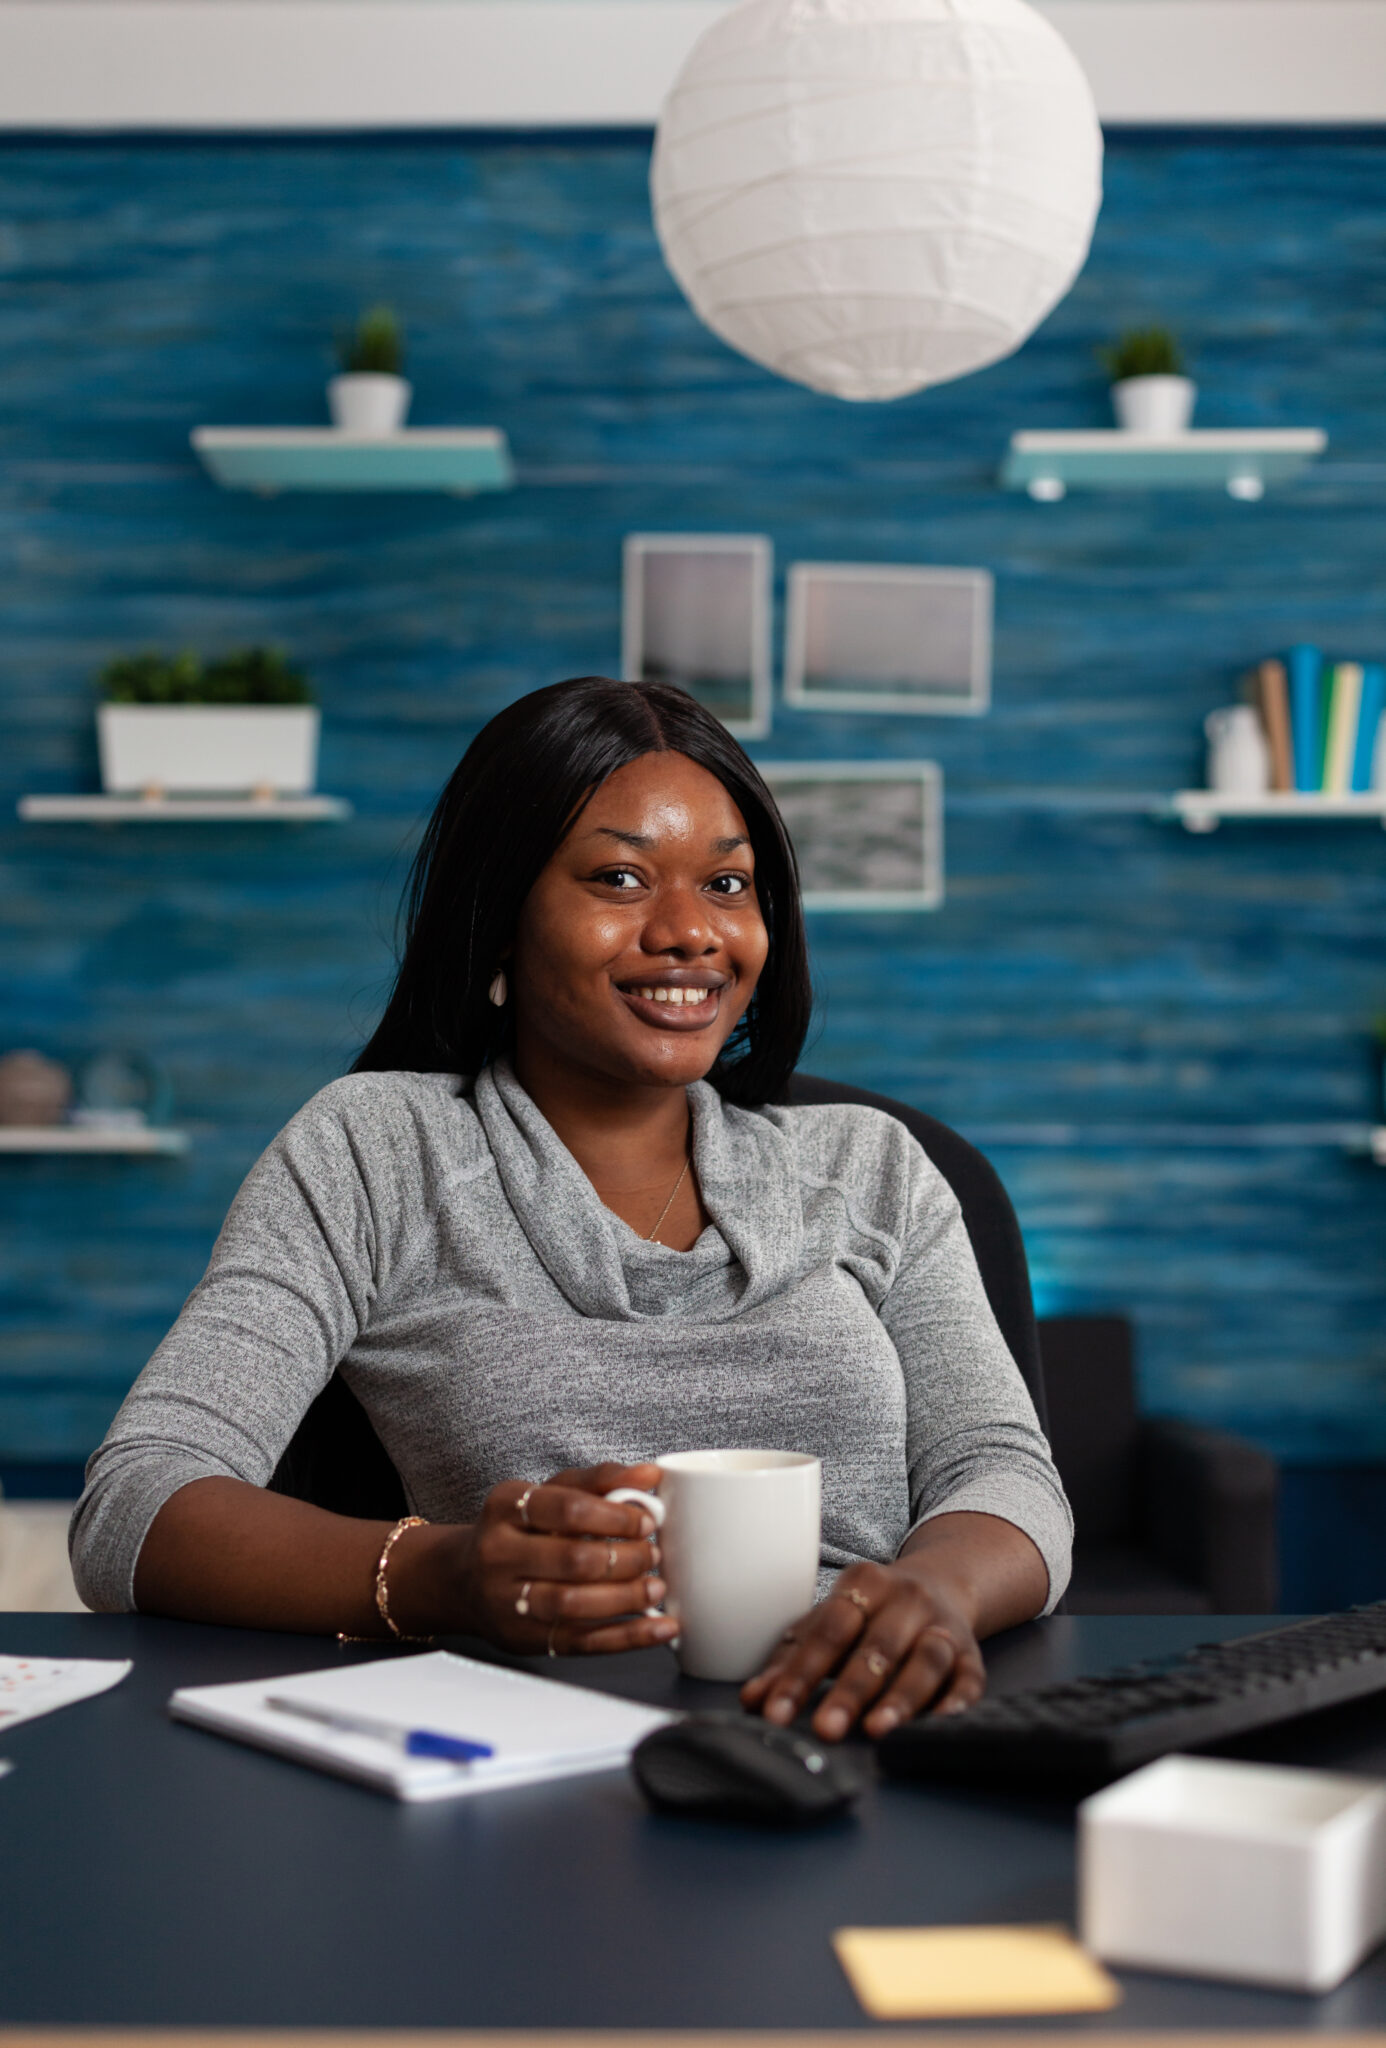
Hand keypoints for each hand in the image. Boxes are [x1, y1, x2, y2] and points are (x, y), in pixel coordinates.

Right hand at [446, 1462, 679, 1656]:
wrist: (466, 1580)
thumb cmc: (519, 1531)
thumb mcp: (550, 1493)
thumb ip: (600, 1480)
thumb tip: (650, 1475)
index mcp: (506, 1507)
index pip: (568, 1509)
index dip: (616, 1516)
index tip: (646, 1521)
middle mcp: (499, 1554)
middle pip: (572, 1559)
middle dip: (625, 1558)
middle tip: (652, 1554)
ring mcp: (507, 1601)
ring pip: (572, 1604)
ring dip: (626, 1598)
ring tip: (655, 1587)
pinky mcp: (524, 1639)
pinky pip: (581, 1642)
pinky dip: (627, 1637)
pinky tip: (658, 1628)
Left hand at [739, 1558, 986, 1740]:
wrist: (942, 1585)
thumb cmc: (870, 1615)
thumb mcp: (830, 1623)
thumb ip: (792, 1660)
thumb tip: (752, 1699)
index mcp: (865, 1583)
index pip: (829, 1629)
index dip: (800, 1673)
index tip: (775, 1712)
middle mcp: (908, 1599)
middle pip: (877, 1646)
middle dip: (849, 1691)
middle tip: (825, 1729)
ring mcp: (944, 1626)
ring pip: (926, 1659)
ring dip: (902, 1697)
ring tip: (877, 1730)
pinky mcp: (972, 1656)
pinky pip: (969, 1680)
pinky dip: (955, 1703)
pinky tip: (937, 1724)